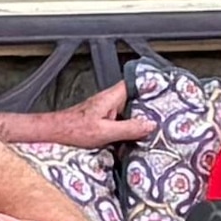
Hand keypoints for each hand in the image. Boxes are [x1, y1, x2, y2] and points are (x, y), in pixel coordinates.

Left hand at [0, 92, 151, 148]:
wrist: (54, 134)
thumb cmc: (74, 130)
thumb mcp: (104, 132)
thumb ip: (128, 128)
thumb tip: (150, 125)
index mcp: (111, 98)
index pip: (133, 83)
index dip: (148, 84)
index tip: (164, 88)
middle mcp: (110, 101)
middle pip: (134, 98)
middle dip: (148, 104)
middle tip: (166, 111)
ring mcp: (106, 111)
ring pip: (129, 110)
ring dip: (140, 117)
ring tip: (158, 124)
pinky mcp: (103, 120)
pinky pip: (122, 120)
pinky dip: (131, 126)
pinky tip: (138, 136)